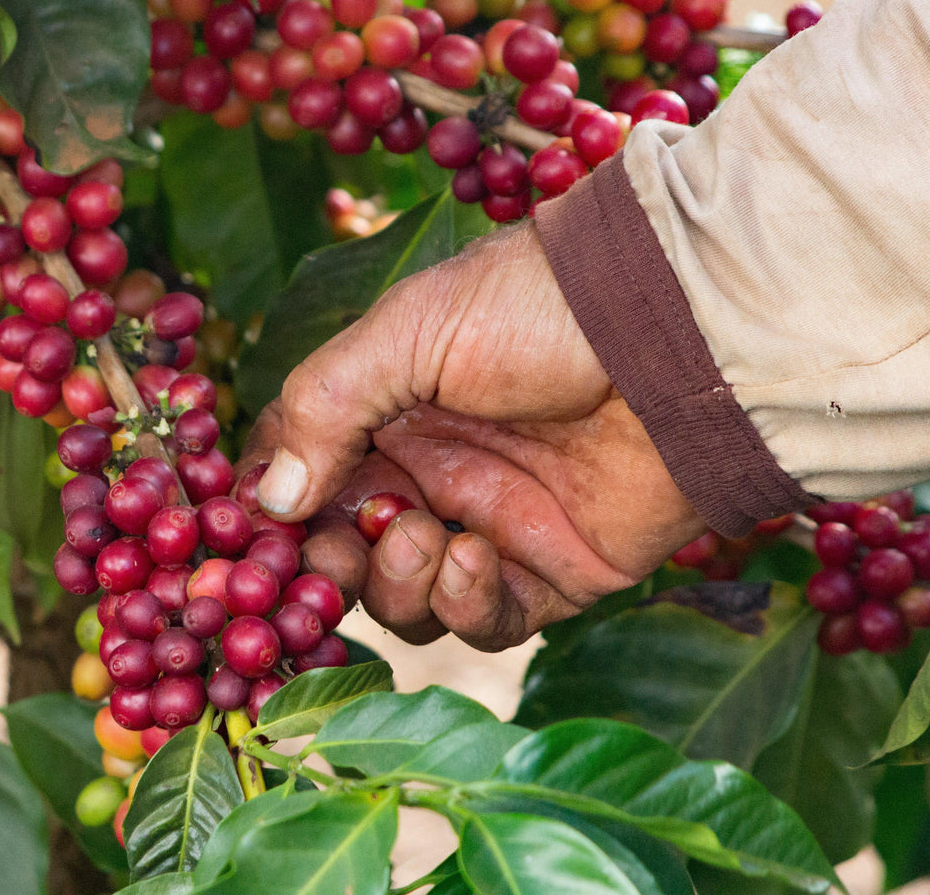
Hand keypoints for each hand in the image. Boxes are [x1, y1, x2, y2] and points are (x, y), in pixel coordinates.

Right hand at [242, 224, 705, 650]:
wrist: (675, 334)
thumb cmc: (536, 308)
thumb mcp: (410, 331)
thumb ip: (326, 406)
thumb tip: (268, 501)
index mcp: (384, 408)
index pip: (300, 474)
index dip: (273, 510)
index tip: (253, 535)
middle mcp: (427, 471)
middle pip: (345, 552)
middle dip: (331, 562)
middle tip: (341, 548)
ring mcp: (486, 525)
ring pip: (405, 599)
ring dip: (396, 582)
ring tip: (423, 534)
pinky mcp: (549, 572)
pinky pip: (483, 620)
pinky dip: (462, 603)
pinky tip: (471, 556)